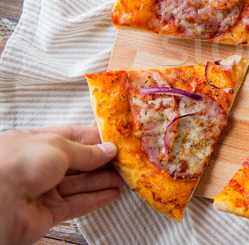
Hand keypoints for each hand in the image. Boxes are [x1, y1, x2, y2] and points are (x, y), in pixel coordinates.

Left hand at [0, 126, 123, 244]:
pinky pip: (77, 204)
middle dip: (101, 161)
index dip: (93, 138)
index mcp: (34, 142)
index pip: (70, 137)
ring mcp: (43, 190)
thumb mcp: (58, 146)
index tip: (116, 139)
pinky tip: (113, 193)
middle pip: (77, 162)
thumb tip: (108, 150)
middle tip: (125, 159)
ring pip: (79, 184)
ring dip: (103, 180)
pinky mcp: (48, 213)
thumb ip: (86, 151)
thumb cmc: (22, 162)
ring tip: (126, 176)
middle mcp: (38, 165)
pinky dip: (96, 199)